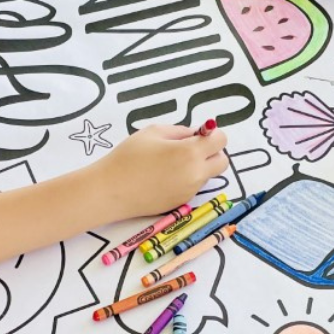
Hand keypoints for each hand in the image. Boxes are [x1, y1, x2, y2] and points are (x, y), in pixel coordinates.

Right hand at [94, 124, 228, 219]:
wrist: (111, 190)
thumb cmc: (128, 157)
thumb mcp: (153, 132)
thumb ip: (180, 131)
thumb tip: (196, 134)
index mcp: (190, 153)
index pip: (220, 141)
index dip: (212, 135)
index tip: (199, 134)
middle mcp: (195, 174)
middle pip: (222, 162)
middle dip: (213, 152)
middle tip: (192, 148)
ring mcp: (190, 191)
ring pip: (208, 175)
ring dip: (199, 166)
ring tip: (172, 163)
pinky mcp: (181, 202)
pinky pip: (193, 186)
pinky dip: (187, 179)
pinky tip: (164, 177)